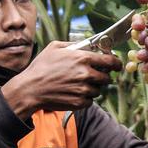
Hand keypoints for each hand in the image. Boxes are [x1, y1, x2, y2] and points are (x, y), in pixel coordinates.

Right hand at [2, 41, 122, 117]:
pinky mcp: (80, 102)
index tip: (117, 65)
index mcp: (83, 58)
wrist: (30, 89)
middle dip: (101, 76)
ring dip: (92, 87)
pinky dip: (85, 98)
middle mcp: (86, 74)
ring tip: (77, 85)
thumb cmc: (41, 67)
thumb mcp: (55, 47)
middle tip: (92, 76)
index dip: (116, 63)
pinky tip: (73, 93)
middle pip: (106, 77)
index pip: (111, 61)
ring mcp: (84, 90)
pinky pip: (90, 101)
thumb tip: (86, 44)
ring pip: (98, 90)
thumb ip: (73, 44)